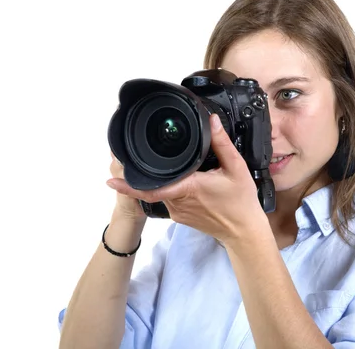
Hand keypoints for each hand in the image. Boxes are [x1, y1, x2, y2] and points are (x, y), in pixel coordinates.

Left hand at [106, 115, 270, 243]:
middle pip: (155, 185)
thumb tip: (212, 122)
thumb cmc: (241, 203)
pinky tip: (185, 182)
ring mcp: (178, 212)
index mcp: (189, 188)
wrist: (243, 232)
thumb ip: (222, 143)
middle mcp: (179, 202)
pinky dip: (172, 189)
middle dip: (146, 174)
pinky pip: (170, 199)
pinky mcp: (181, 217)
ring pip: (162, 192)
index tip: (110, 180)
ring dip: (163, 181)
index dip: (130, 185)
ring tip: (175, 170)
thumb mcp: (236, 168)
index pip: (152, 188)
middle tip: (139, 159)